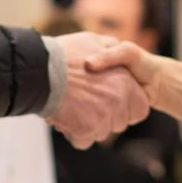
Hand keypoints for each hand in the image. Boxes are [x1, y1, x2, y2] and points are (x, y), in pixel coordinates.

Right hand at [49, 33, 150, 148]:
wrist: (41, 70)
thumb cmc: (65, 54)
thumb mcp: (93, 41)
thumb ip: (110, 48)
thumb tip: (114, 48)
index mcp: (125, 84)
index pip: (140, 109)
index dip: (127, 108)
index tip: (112, 102)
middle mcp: (117, 103)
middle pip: (119, 123)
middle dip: (106, 117)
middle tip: (86, 103)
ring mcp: (102, 119)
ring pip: (100, 133)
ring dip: (88, 125)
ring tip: (72, 106)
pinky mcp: (85, 131)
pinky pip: (83, 141)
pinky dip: (74, 134)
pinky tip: (65, 118)